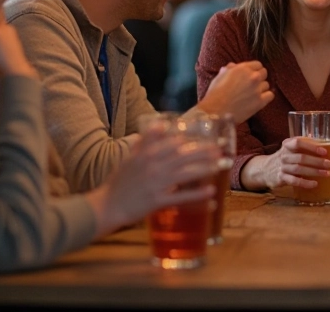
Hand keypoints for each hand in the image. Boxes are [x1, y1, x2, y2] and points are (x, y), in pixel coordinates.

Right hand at [90, 122, 220, 232]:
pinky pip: (181, 197)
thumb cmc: (120, 182)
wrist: (107, 206)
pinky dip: (197, 195)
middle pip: (184, 156)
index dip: (193, 140)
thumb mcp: (131, 157)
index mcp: (146, 154)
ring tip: (222, 165)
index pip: (174, 143)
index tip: (209, 139)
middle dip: (205, 152)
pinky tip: (211, 192)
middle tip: (221, 149)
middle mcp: (153, 166)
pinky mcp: (157, 201)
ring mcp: (155, 184)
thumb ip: (146, 141)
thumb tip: (160, 124)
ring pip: (186, 174)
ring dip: (206, 169)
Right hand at [199, 61, 273, 123]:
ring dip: (261, 88)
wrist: (216, 111)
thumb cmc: (215, 93)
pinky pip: (270, 95)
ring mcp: (258, 89)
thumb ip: (229, 69)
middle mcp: (253, 77)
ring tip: (253, 94)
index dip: (254, 69)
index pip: (257, 64)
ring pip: (267, 85)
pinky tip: (259, 99)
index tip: (250, 74)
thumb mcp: (220, 76)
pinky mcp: (261, 101)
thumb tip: (233, 66)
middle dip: (259, 78)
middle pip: (264, 73)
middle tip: (252, 84)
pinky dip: (266, 97)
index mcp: (243, 68)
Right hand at [250, 137, 329, 189]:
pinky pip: (294, 181)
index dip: (312, 147)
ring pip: (299, 169)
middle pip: (301, 158)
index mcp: (287, 145)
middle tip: (329, 164)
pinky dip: (305, 183)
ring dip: (314, 172)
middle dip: (317, 161)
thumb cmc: (284, 157)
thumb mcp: (290, 148)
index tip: (324, 151)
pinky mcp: (281, 178)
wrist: (265, 169)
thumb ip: (303, 144)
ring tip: (326, 173)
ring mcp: (282, 167)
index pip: (298, 142)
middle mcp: (284, 155)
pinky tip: (315, 184)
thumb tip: (324, 140)